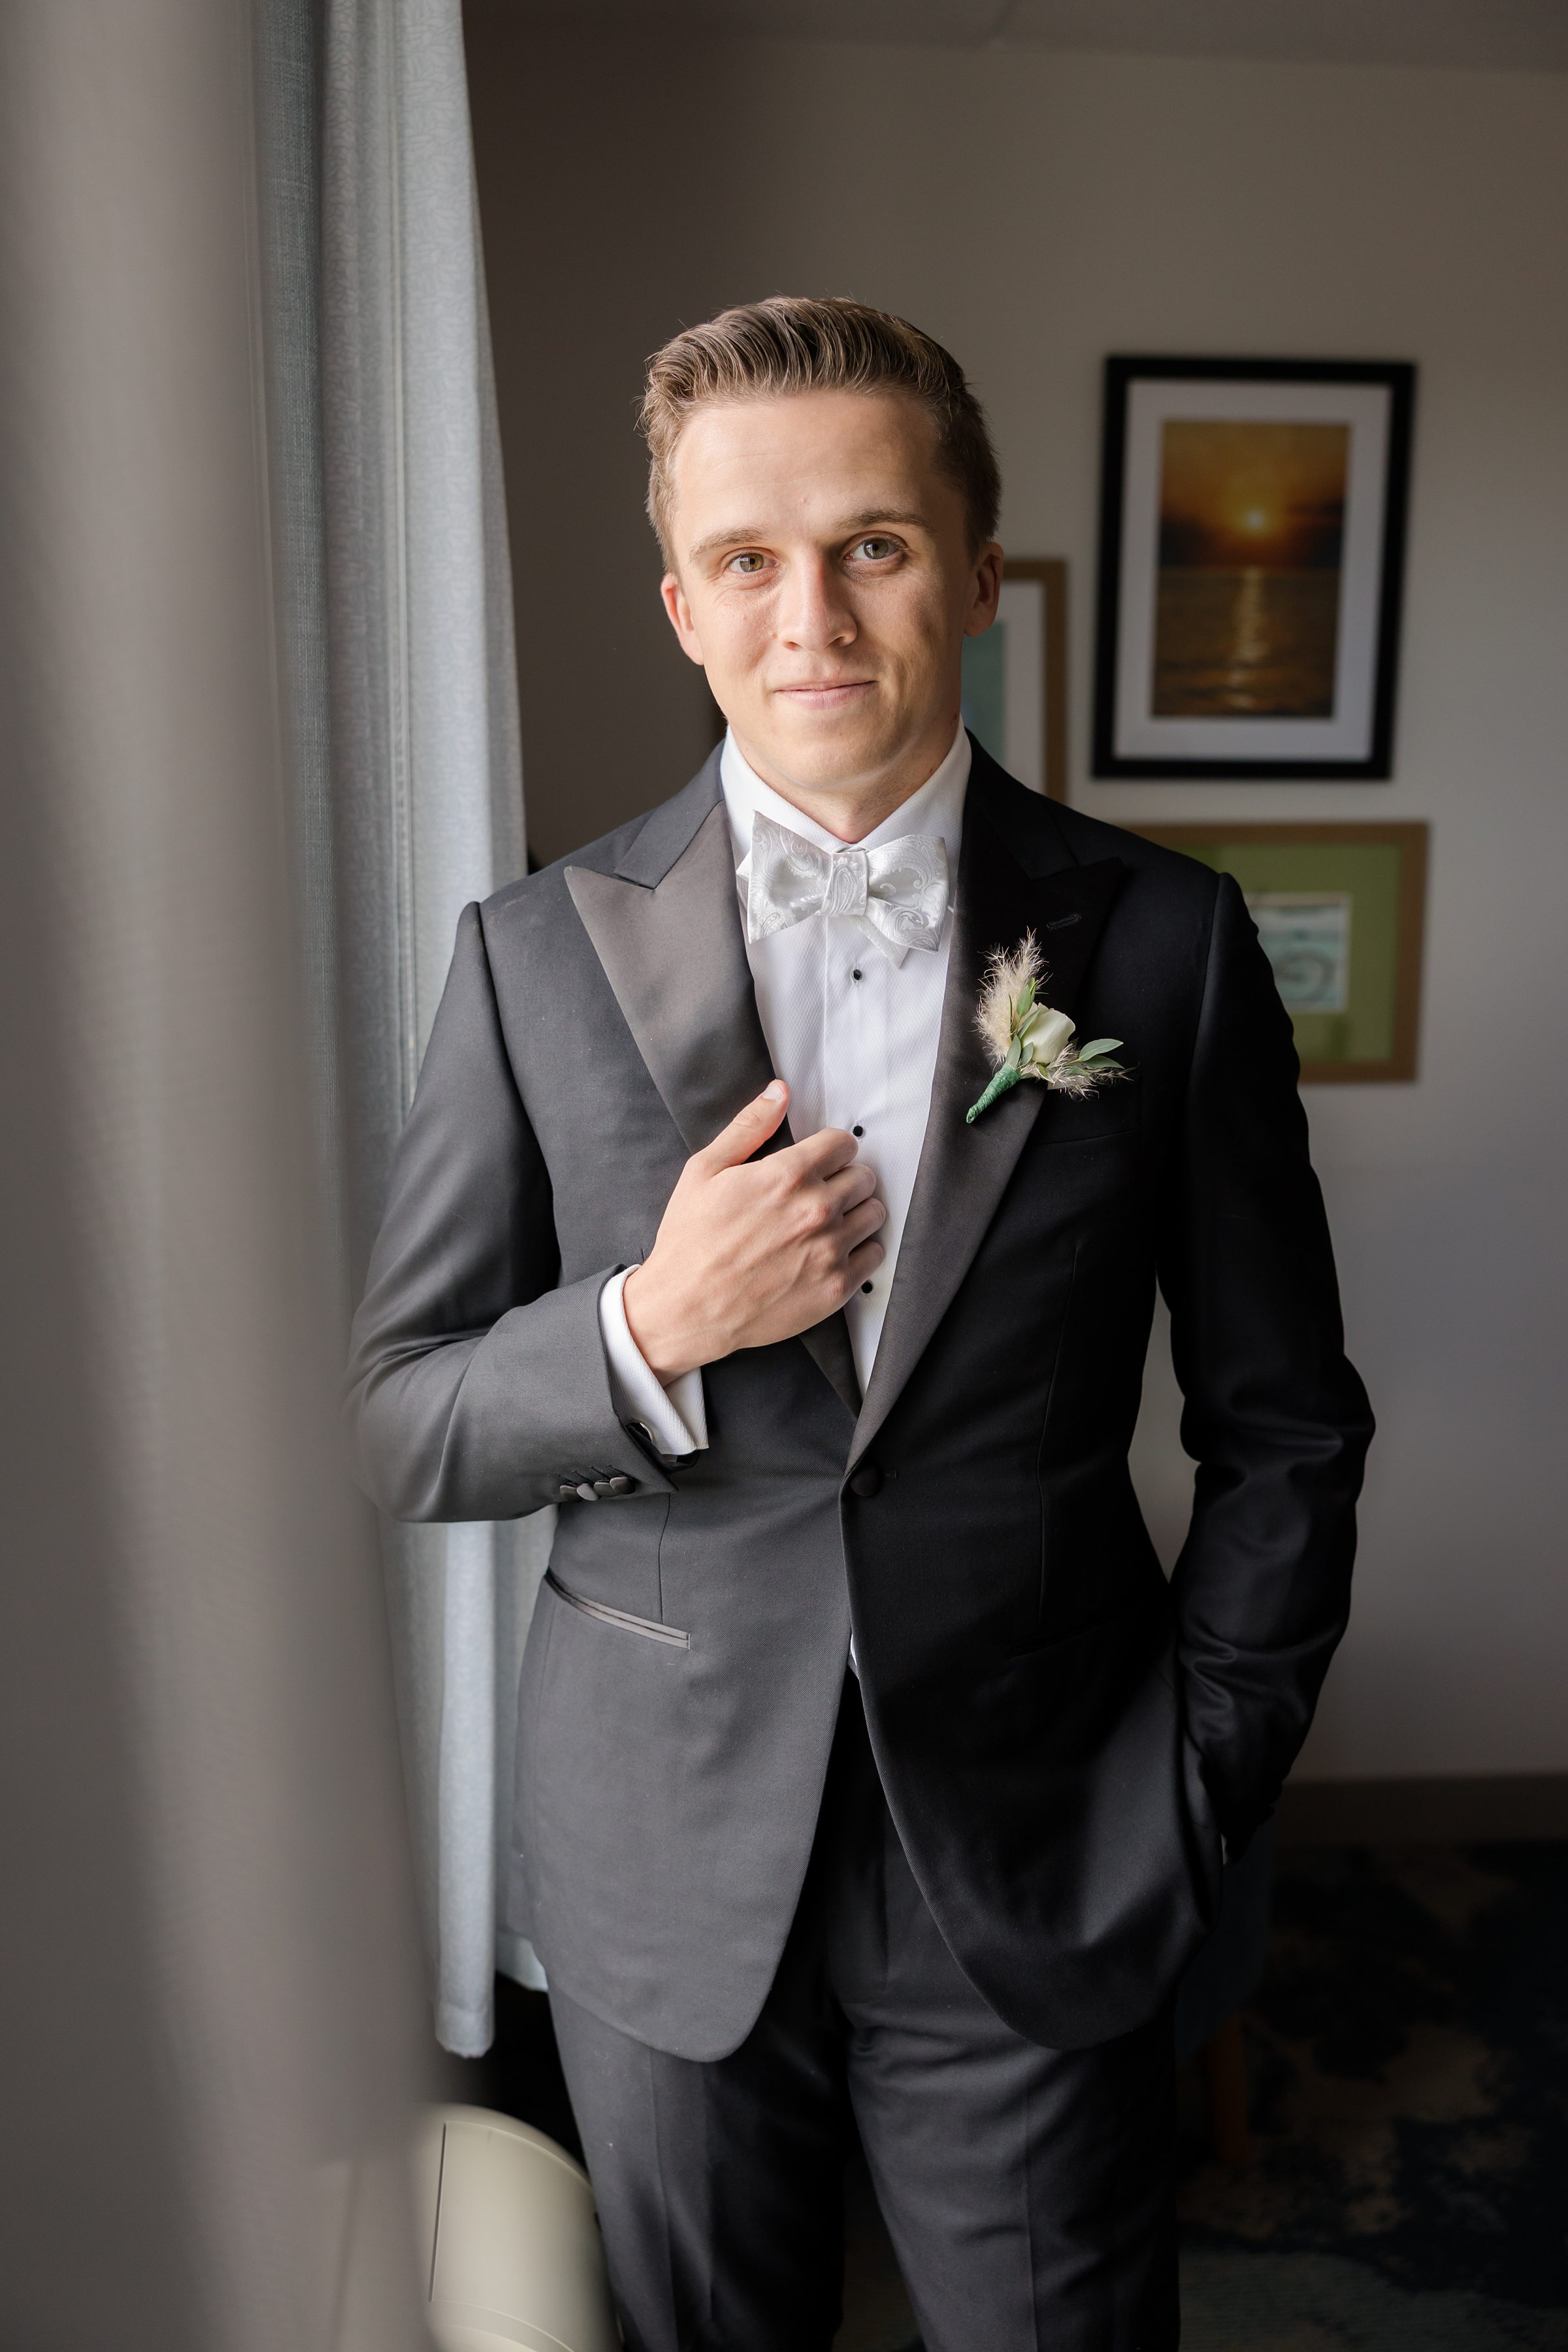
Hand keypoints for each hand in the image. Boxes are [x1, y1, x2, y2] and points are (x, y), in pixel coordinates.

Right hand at [622, 1081, 885, 1380]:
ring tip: (827, 1223)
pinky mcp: (837, 1287)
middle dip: (844, 1179)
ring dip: (856, 1212)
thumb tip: (779, 1091)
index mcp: (787, 1175)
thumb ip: (749, 1126)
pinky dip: (860, 1250)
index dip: (830, 1150)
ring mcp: (830, 1250)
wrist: (687, 1308)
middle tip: (819, 1194)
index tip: (820, 1162)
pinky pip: (874, 1254)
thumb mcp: (705, 1170)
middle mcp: (817, 1209)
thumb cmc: (691, 1240)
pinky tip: (831, 1251)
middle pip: (864, 1176)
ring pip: (874, 1213)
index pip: (844, 1143)